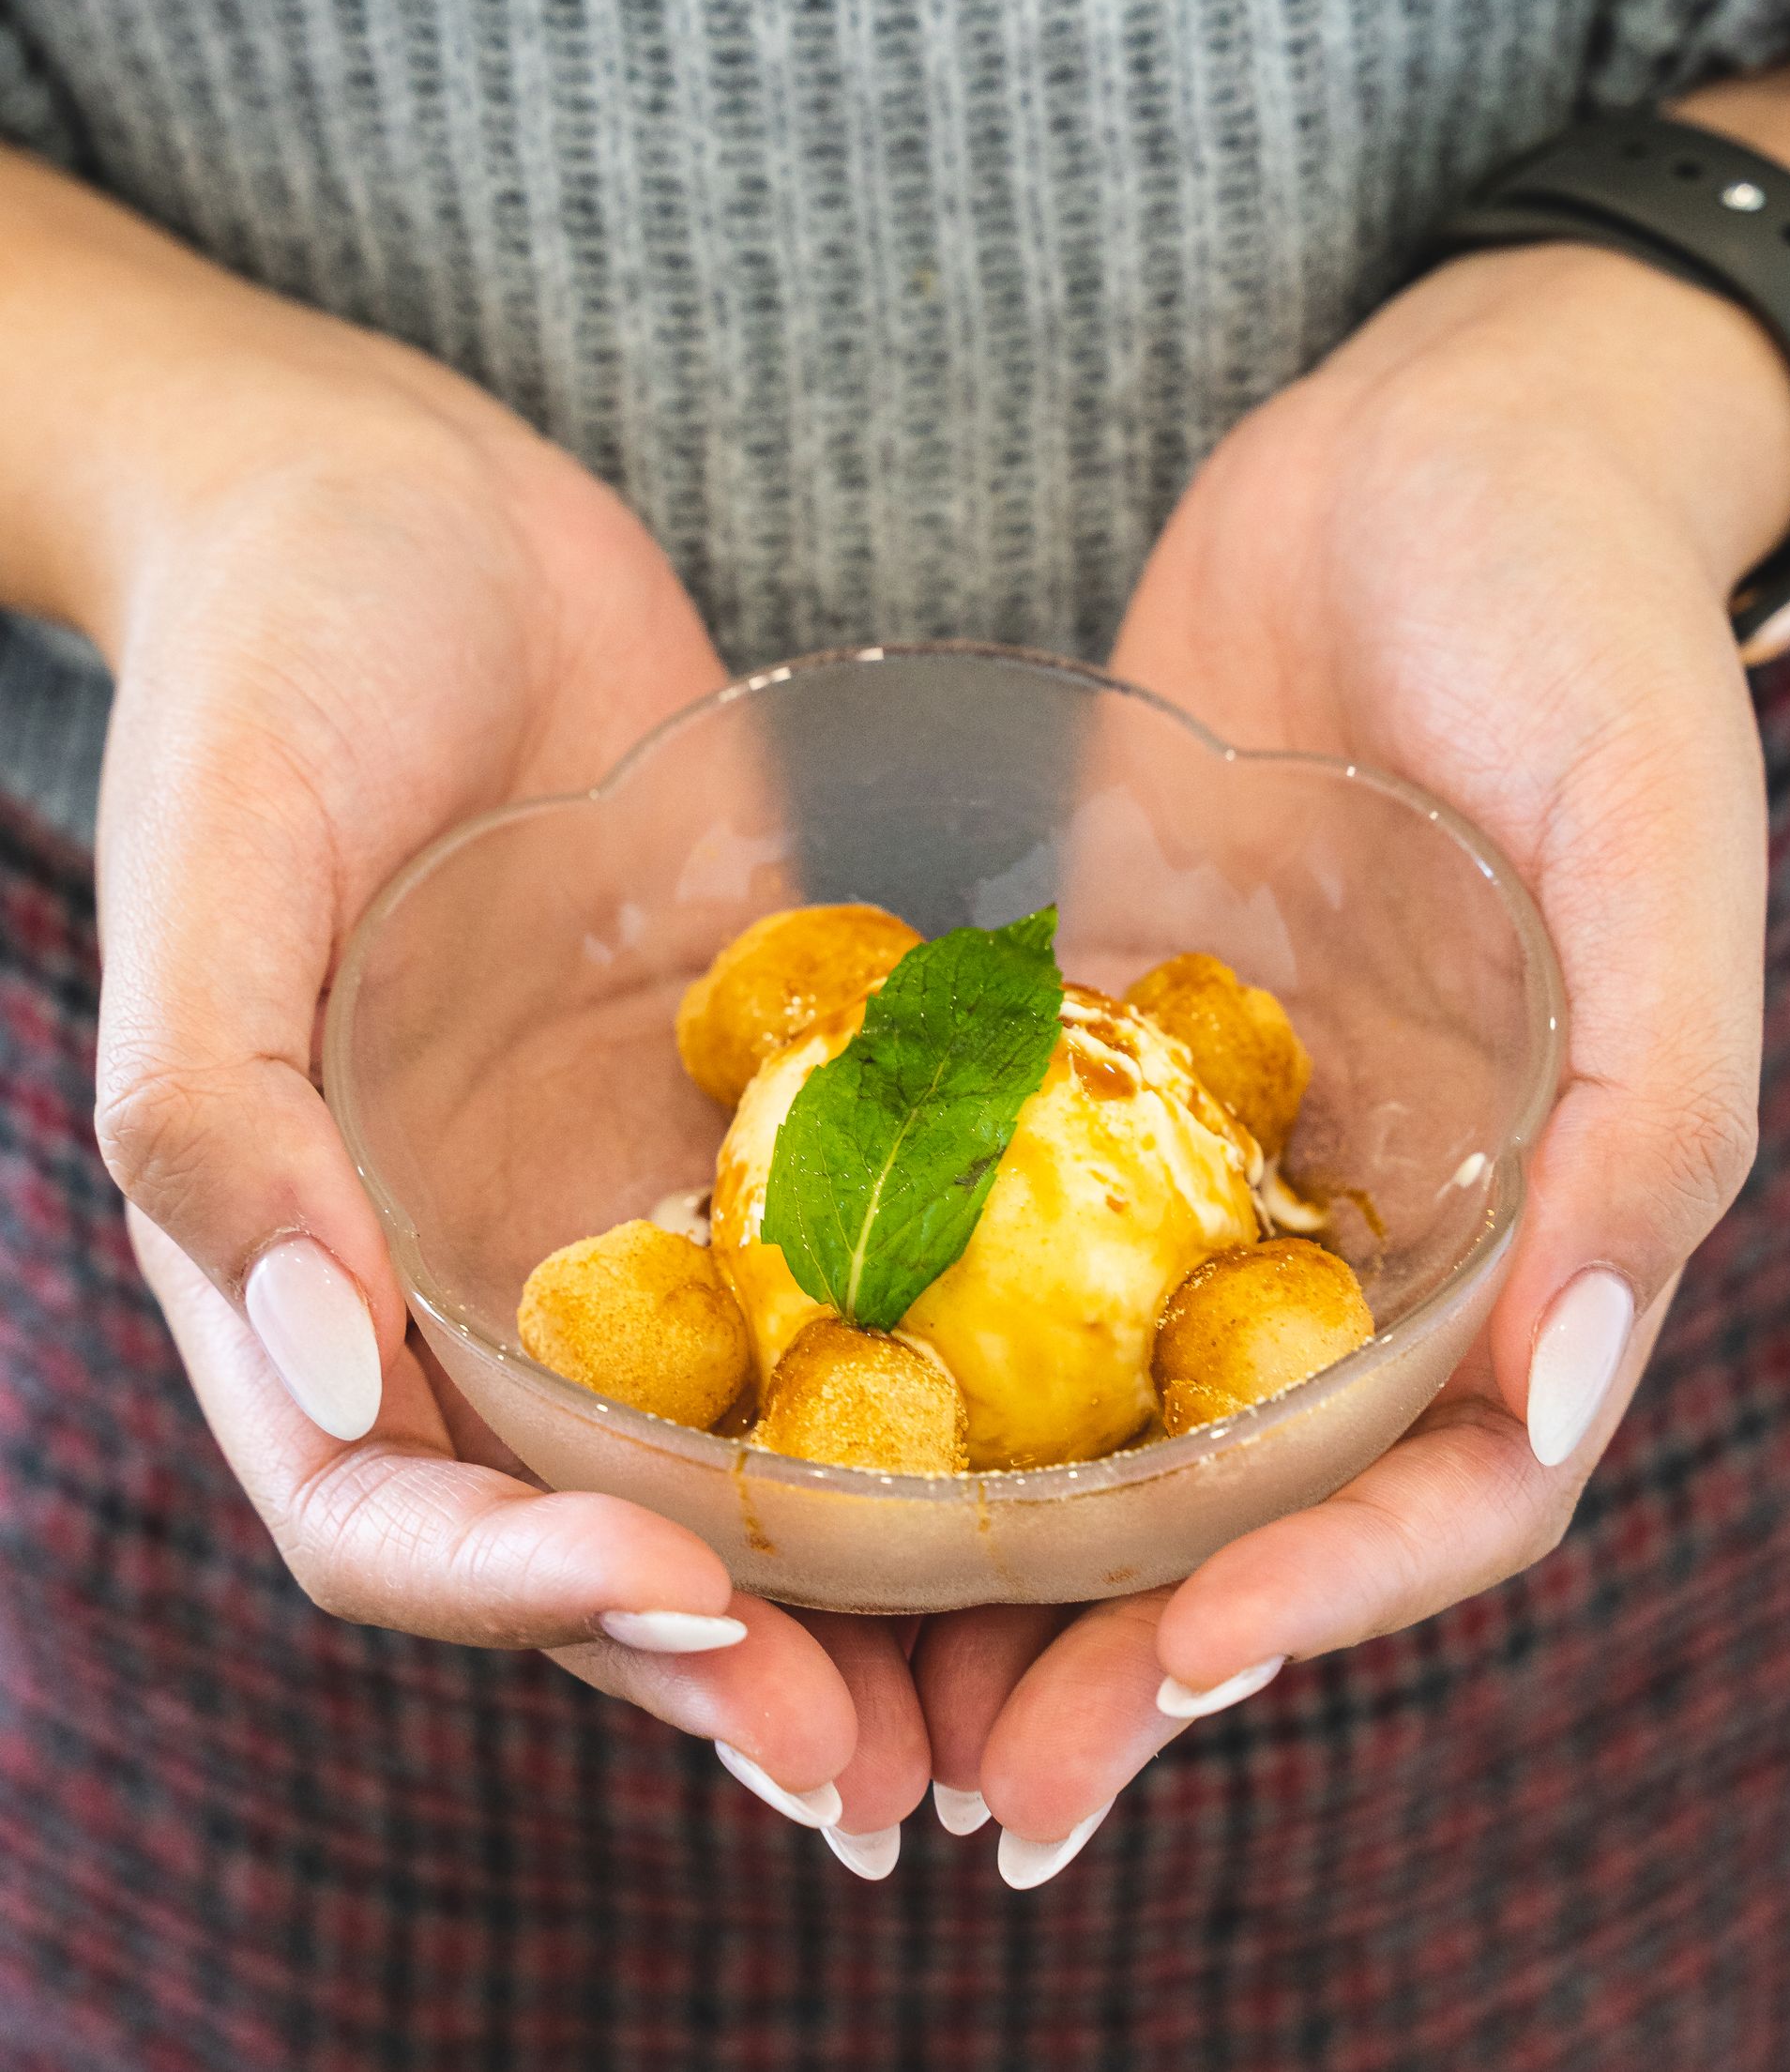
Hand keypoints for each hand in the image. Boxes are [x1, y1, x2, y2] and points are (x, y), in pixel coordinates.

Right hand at [0, 154, 925, 1859]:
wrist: (412, 509)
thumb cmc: (281, 658)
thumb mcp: (220, 857)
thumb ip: (218, 1113)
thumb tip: (323, 1374)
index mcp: (308, 1264)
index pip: (392, 1507)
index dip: (524, 1595)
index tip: (699, 1609)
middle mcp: (470, 1274)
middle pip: (583, 1537)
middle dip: (729, 1669)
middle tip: (893, 1776)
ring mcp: (616, 1207)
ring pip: (737, 1451)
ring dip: (858, 1593)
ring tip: (1016, 1691)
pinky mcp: (746, 1116)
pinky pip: (847, 1274)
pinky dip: (936, 1383)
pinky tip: (1078, 1439)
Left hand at [918, 31, 1789, 1880]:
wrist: (1425, 455)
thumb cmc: (1579, 622)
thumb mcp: (1654, 831)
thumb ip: (1652, 1105)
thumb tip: (1568, 1379)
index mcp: (1537, 1219)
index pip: (1444, 1483)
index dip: (1324, 1602)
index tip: (1167, 1680)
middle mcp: (1377, 1223)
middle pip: (1257, 1501)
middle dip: (1130, 1654)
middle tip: (969, 1788)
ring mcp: (1234, 1150)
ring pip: (1117, 1408)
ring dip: (1006, 1558)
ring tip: (850, 1671)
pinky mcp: (1109, 1060)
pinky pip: (1010, 1223)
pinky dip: (930, 1339)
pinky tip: (795, 1412)